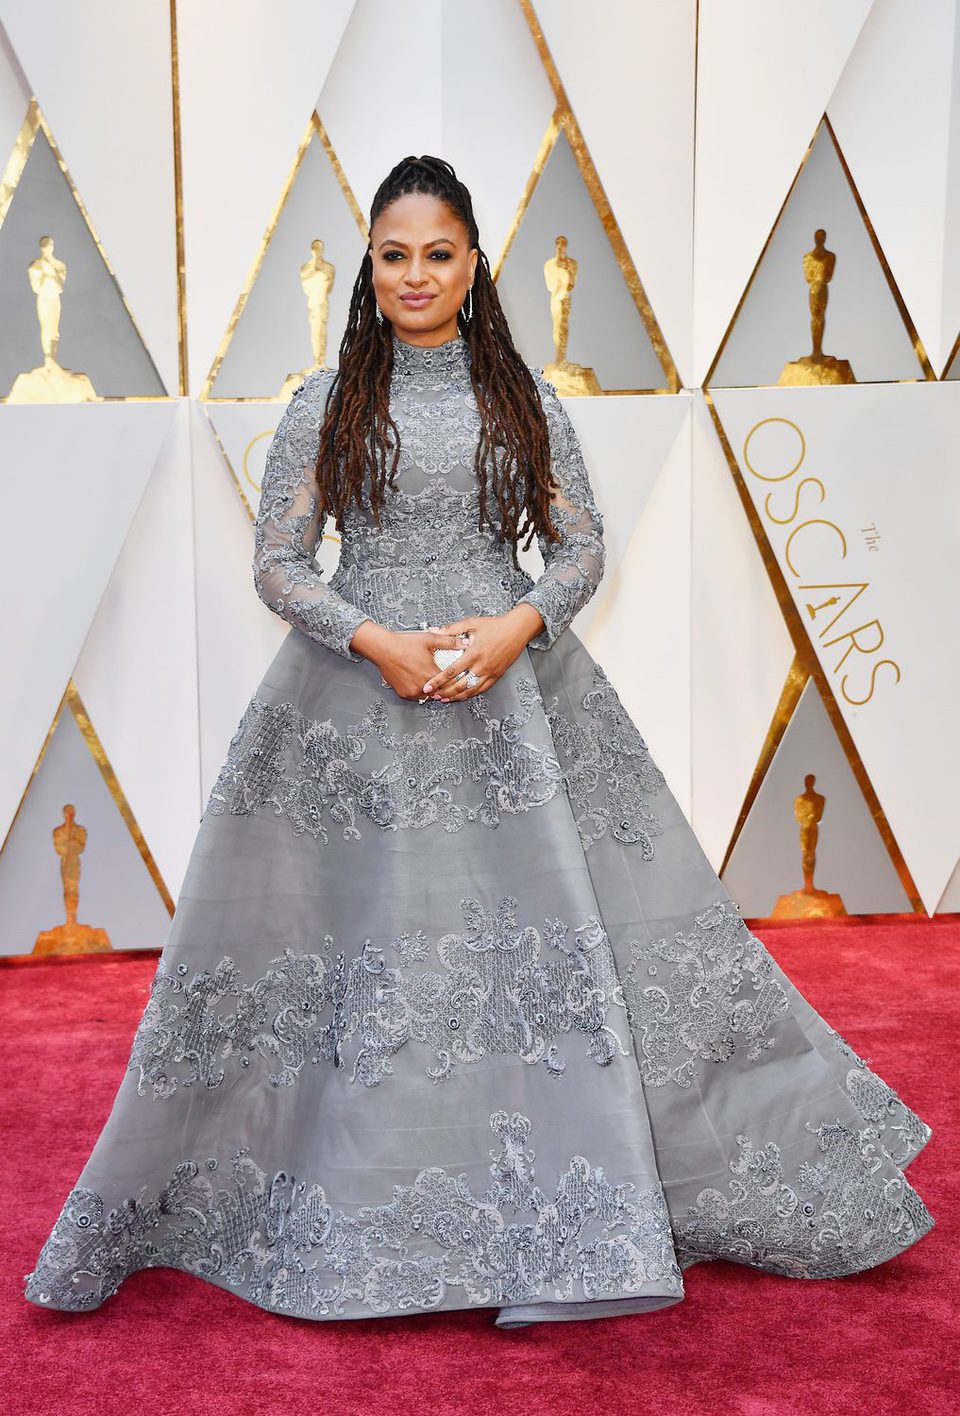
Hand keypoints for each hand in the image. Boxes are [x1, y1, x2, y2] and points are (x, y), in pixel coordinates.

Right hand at [350, 622, 472, 701]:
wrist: (383, 648)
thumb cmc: (404, 643)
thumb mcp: (430, 639)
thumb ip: (450, 641)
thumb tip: (465, 642)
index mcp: (431, 674)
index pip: (450, 684)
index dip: (455, 681)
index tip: (458, 679)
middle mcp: (422, 686)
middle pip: (440, 692)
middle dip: (444, 687)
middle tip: (447, 682)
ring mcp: (412, 692)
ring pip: (428, 696)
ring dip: (432, 691)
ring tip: (435, 683)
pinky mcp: (403, 693)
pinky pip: (416, 696)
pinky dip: (420, 691)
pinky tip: (422, 684)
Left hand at [420, 605, 544, 701]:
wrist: (517, 630)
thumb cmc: (496, 626)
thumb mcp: (471, 623)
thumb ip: (451, 629)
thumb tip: (433, 630)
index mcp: (474, 653)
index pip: (451, 671)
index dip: (438, 680)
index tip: (428, 686)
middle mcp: (482, 666)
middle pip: (459, 685)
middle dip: (444, 692)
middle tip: (433, 695)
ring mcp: (490, 672)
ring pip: (470, 690)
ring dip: (456, 696)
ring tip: (445, 698)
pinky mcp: (496, 675)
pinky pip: (482, 689)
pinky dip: (470, 694)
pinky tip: (462, 696)